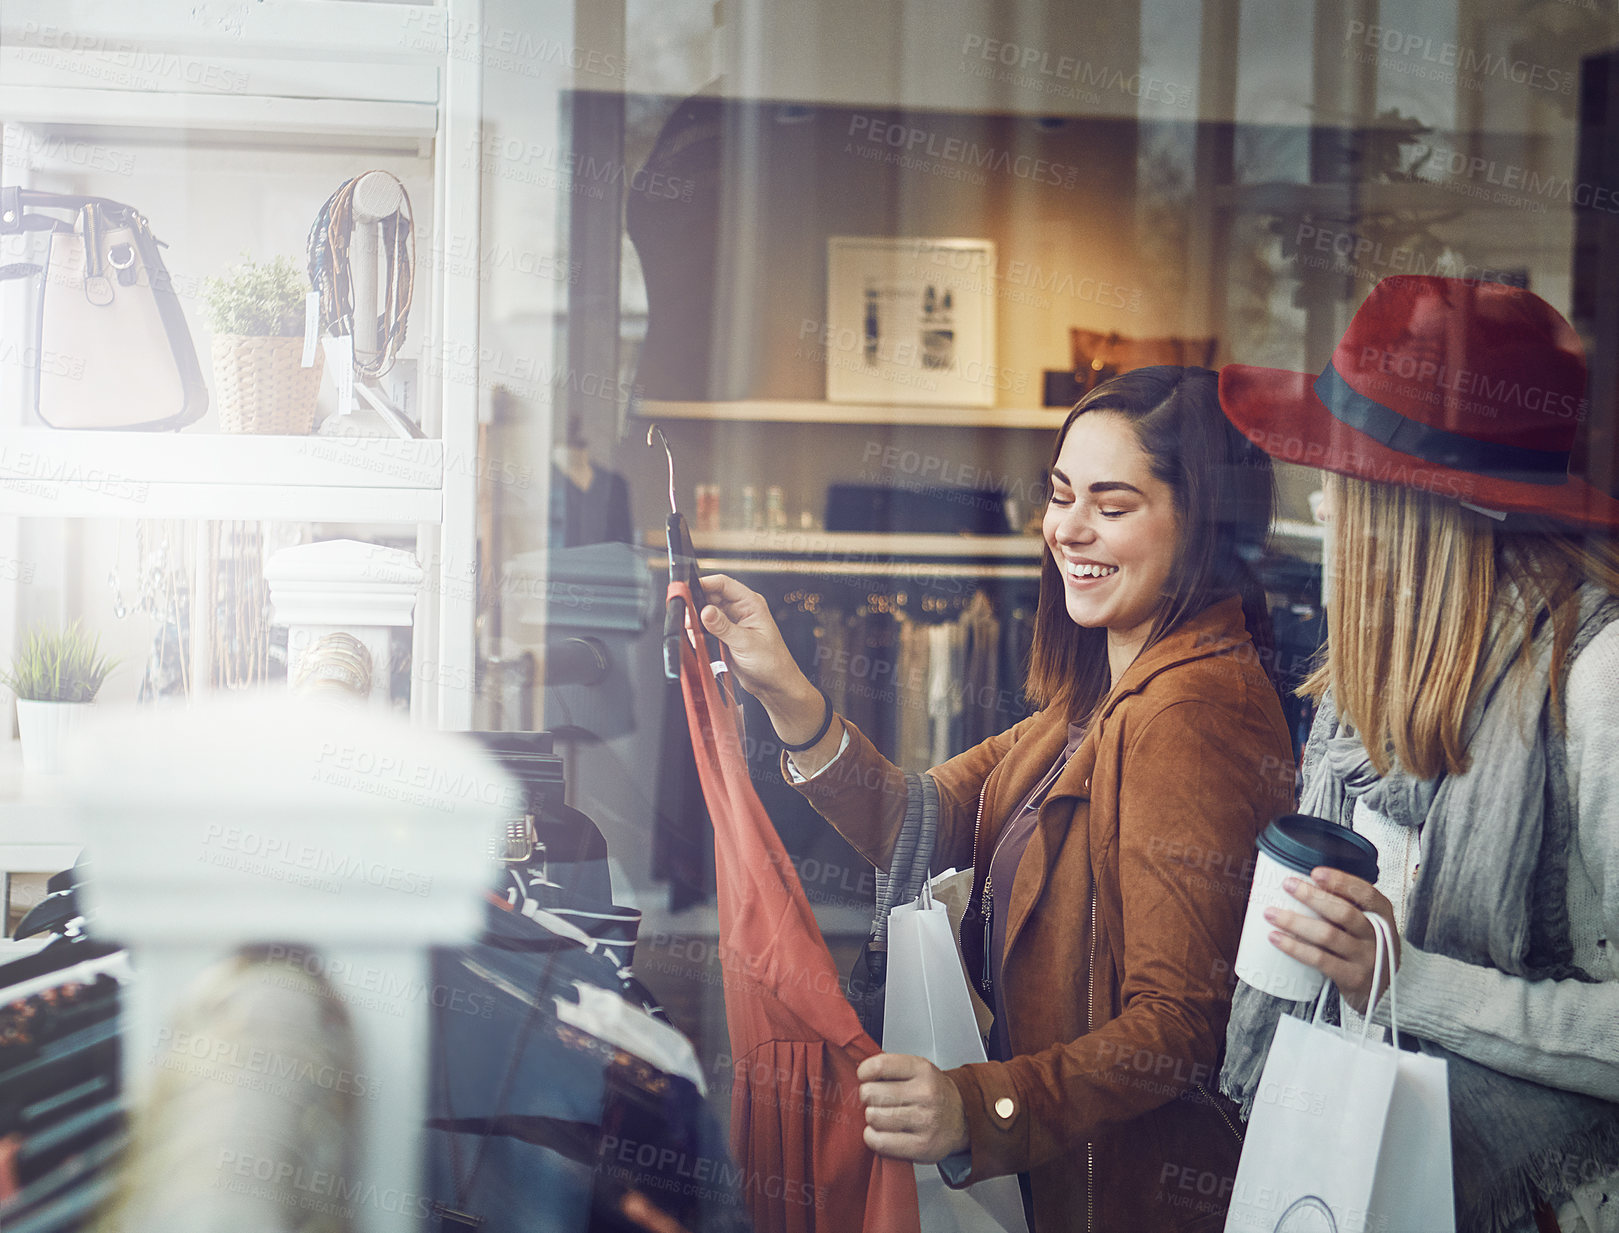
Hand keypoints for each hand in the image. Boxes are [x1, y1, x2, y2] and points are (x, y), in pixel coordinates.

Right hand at [698, 574, 818, 728]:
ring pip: (707, 613)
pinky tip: (699, 640)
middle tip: (687, 616)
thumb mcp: (746, 643)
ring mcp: (732, 623)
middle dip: (697, 604)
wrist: (774, 684)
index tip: (688, 590)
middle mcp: (741, 610)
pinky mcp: (725, 636)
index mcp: (751, 604)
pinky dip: (700, 633)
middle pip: (711, 596)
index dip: (705, 583)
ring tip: (693, 630)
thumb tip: (705, 611)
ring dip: (697, 620)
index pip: (724, 584)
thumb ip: (723, 627)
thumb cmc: (772, 663)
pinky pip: (707, 628)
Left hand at [857, 1053, 968, 1162]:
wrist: (963, 1118)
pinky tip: (880, 1132)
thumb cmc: (934, 1093)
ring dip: (872, 1118)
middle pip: (872, 1093)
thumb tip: (859, 1073)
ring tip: (882, 1116)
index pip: (879, 1066)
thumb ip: (890, 1068)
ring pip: (874, 1117)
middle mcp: (925, 1093)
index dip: (864, 1072)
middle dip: (867, 1097)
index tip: (865, 1077)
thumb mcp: (918, 1070)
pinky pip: (880, 1142)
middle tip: (876, 1100)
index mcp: (922, 1069)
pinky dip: (873, 1138)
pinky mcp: (921, 1146)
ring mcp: (925, 1121)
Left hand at [1266, 868, 1400, 1015]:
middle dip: (1312, 897)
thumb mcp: (1366, 922)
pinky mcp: (1352, 977)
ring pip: (1328, 936)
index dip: (1341, 881)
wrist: (1384, 988)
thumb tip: (1301, 881)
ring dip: (1295, 922)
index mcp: (1382, 915)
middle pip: (1344, 913)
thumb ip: (1345, 904)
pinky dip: (1295, 948)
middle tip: (1287, 885)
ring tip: (1271, 913)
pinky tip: (1276, 938)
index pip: (1366, 894)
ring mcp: (1366, 958)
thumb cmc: (1365, 946)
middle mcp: (1377, 936)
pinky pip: (1320, 960)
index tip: (1316, 873)